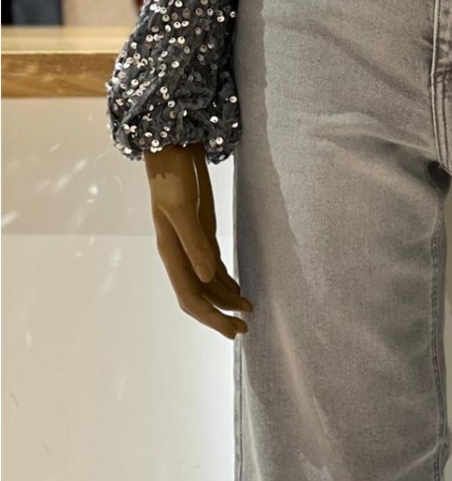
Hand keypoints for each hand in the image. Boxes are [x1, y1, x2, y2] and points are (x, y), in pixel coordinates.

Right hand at [144, 143, 252, 338]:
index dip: (212, 317)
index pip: (191, 297)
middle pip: (200, 295)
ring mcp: (191, 244)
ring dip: (227, 298)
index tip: (234, 330)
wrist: (172, 150)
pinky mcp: (201, 232)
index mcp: (172, 252)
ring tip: (250, 310)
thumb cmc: (172, 176)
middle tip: (246, 329)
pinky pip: (213, 266)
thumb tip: (207, 276)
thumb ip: (195, 241)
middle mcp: (180, 254)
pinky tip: (238, 289)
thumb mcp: (182, 206)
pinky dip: (225, 281)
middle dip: (221, 315)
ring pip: (208, 283)